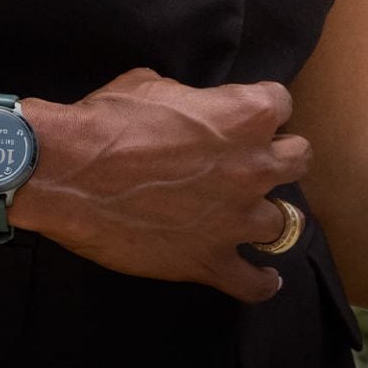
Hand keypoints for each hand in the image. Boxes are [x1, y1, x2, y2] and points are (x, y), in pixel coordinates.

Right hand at [10, 68, 309, 303]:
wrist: (67, 172)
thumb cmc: (109, 120)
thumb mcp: (155, 85)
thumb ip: (191, 101)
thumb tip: (191, 111)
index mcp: (244, 115)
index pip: (280, 102)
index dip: (262, 107)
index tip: (245, 116)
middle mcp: (254, 166)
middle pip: (300, 159)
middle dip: (280, 156)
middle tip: (254, 162)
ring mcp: (236, 219)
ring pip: (286, 223)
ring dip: (267, 216)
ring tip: (252, 217)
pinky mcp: (210, 261)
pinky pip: (254, 282)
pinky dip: (261, 282)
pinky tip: (263, 278)